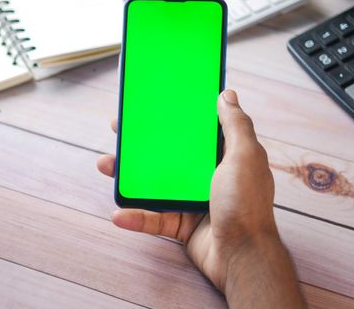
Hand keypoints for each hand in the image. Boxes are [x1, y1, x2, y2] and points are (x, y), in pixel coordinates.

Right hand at [97, 90, 280, 291]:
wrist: (243, 258)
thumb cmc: (247, 206)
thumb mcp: (244, 157)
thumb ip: (236, 125)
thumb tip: (226, 94)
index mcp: (222, 157)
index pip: (194, 132)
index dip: (173, 117)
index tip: (153, 106)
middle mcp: (206, 176)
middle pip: (168, 155)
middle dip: (141, 144)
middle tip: (119, 131)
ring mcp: (192, 200)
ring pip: (153, 185)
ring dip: (128, 177)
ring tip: (105, 164)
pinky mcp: (181, 224)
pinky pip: (153, 218)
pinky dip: (135, 217)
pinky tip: (118, 214)